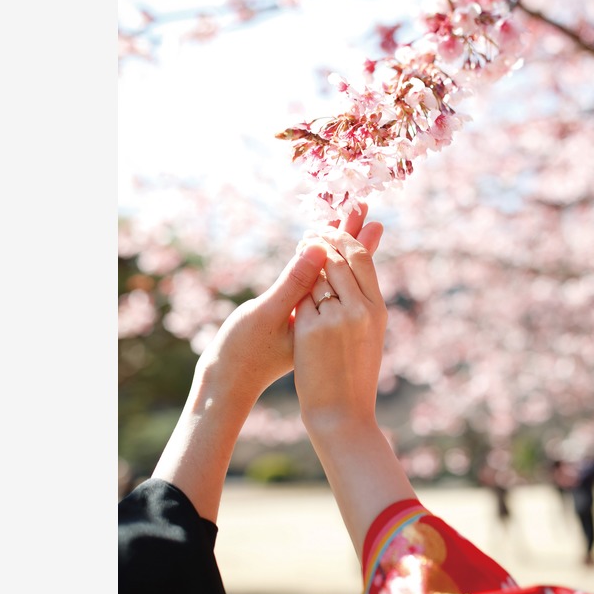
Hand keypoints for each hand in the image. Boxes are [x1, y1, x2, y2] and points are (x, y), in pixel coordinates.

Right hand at [196, 203, 381, 403]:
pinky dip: (320, 268)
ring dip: (338, 250)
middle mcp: (327, 319)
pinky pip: (319, 290)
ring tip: (350, 224)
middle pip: (345, 270)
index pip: (341, 268)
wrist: (231, 387)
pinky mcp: (302, 324)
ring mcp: (316, 322)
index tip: (358, 211)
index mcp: (324, 316)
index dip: (346, 236)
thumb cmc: (244, 352)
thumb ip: (294, 282)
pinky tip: (320, 255)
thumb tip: (317, 248)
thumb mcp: (267, 315)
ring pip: (334, 279)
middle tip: (362, 206)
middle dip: (350, 237)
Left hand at [292, 224, 388, 431]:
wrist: (341, 414)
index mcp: (377, 309)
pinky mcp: (313, 328)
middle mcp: (361, 309)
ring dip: (308, 258)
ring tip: (301, 245)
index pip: (363, 259)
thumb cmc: (353, 376)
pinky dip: (297, 288)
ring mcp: (337, 318)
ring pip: (319, 273)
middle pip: (340, 258)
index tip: (332, 228)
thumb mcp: (366, 335)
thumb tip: (357, 276)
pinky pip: (302, 295)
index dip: (347, 238)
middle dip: (324, 238)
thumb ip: (361, 302)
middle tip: (310, 230)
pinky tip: (292, 281)